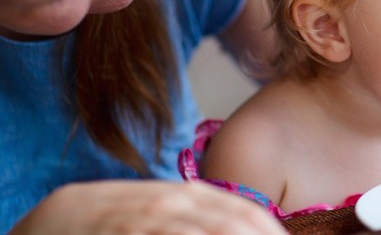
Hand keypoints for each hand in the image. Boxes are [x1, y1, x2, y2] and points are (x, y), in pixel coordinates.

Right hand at [10, 180, 285, 234]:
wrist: (64, 215)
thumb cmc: (125, 215)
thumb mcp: (170, 207)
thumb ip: (206, 216)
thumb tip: (251, 228)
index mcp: (192, 193)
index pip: (247, 211)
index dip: (273, 232)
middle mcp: (176, 202)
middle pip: (234, 225)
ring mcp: (150, 219)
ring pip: (207, 233)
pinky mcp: (128, 233)